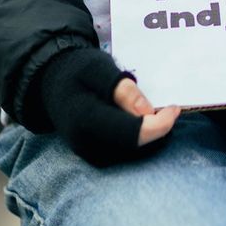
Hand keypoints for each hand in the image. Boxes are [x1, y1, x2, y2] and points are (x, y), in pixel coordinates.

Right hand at [39, 46, 179, 165]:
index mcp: (86, 121)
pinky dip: (140, 138)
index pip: (133, 135)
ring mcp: (91, 155)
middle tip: (165, 106)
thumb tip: (149, 112)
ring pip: (135, 153)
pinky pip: (127, 152)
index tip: (174, 107)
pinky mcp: (96, 157)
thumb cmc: (77, 70)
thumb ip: (124, 90)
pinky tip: (139, 120)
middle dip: (158, 129)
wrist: (52, 84)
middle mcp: (87, 145)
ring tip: (151, 110)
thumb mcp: (99, 69)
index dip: (160, 125)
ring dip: (151, 134)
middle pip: (137, 147)